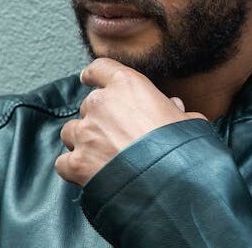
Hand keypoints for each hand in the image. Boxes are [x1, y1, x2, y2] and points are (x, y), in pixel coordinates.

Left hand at [54, 57, 207, 186]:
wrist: (169, 182)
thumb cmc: (181, 147)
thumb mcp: (187, 120)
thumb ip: (175, 110)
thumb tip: (174, 107)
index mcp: (126, 84)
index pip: (100, 68)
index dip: (93, 75)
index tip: (88, 78)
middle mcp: (100, 103)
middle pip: (87, 105)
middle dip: (97, 118)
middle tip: (115, 134)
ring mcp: (86, 132)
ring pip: (71, 131)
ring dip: (81, 141)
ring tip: (100, 154)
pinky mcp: (77, 161)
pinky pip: (63, 162)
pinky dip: (72, 168)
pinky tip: (86, 174)